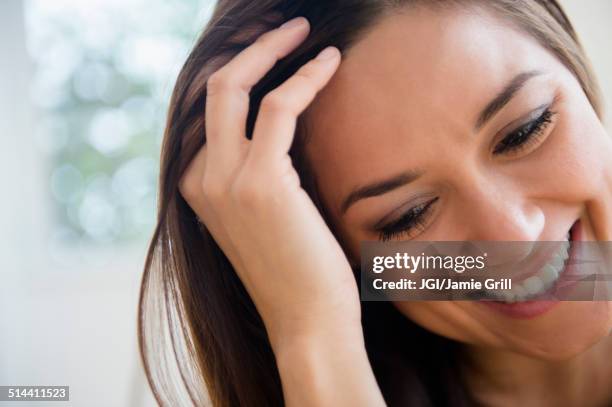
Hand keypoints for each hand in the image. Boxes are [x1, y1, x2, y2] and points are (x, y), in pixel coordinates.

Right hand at [178, 16, 359, 349]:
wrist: (308, 323)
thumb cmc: (298, 271)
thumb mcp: (265, 216)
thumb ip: (257, 174)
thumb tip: (278, 127)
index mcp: (198, 187)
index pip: (208, 112)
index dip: (239, 74)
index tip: (271, 52)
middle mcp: (201, 179)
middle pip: (210, 89)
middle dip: (246, 48)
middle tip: (285, 27)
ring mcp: (225, 180)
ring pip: (234, 87)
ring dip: (272, 49)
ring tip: (307, 32)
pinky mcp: (261, 182)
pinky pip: (279, 106)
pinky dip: (305, 77)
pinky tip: (330, 62)